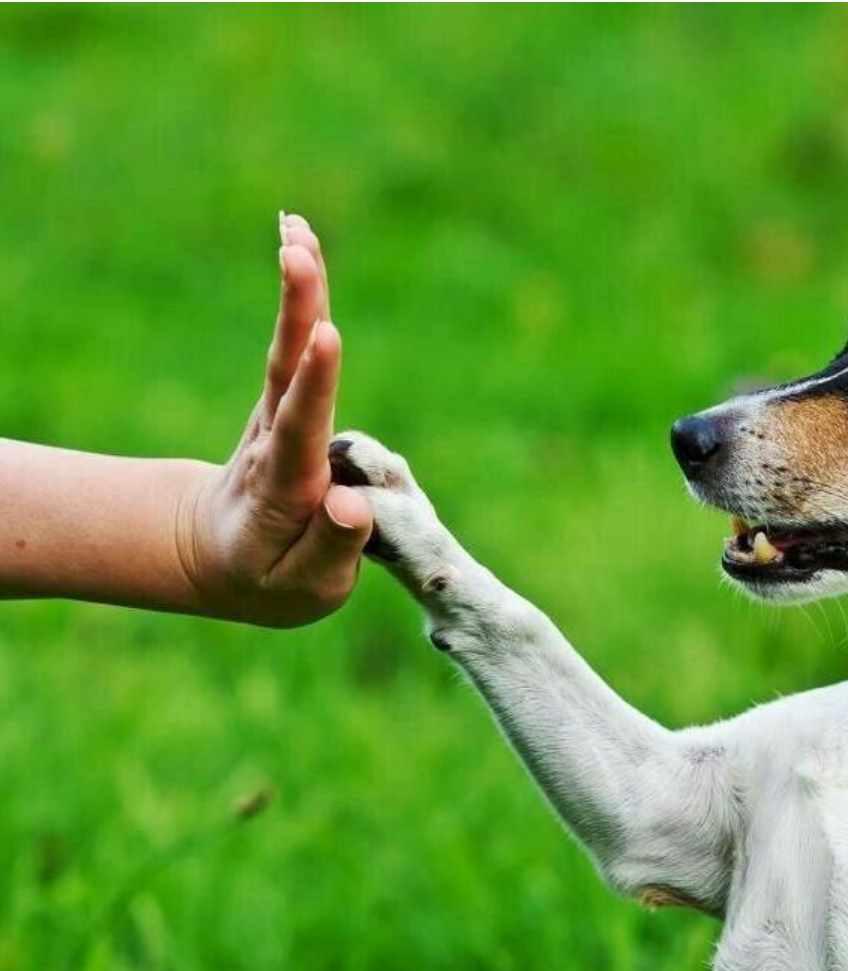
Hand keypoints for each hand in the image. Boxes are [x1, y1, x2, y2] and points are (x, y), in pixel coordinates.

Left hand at [177, 213, 372, 625]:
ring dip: (297, 290)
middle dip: (296, 312)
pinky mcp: (285, 402)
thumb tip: (353, 504)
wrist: (217, 556)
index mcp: (284, 489)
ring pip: (287, 348)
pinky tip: (301, 244)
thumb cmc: (269, 579)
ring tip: (297, 228)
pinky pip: (295, 345)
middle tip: (296, 252)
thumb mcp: (301, 588)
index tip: (327, 336)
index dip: (315, 384)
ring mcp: (276, 416)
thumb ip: (330, 550)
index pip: (300, 431)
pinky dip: (301, 297)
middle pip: (284, 372)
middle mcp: (275, 442)